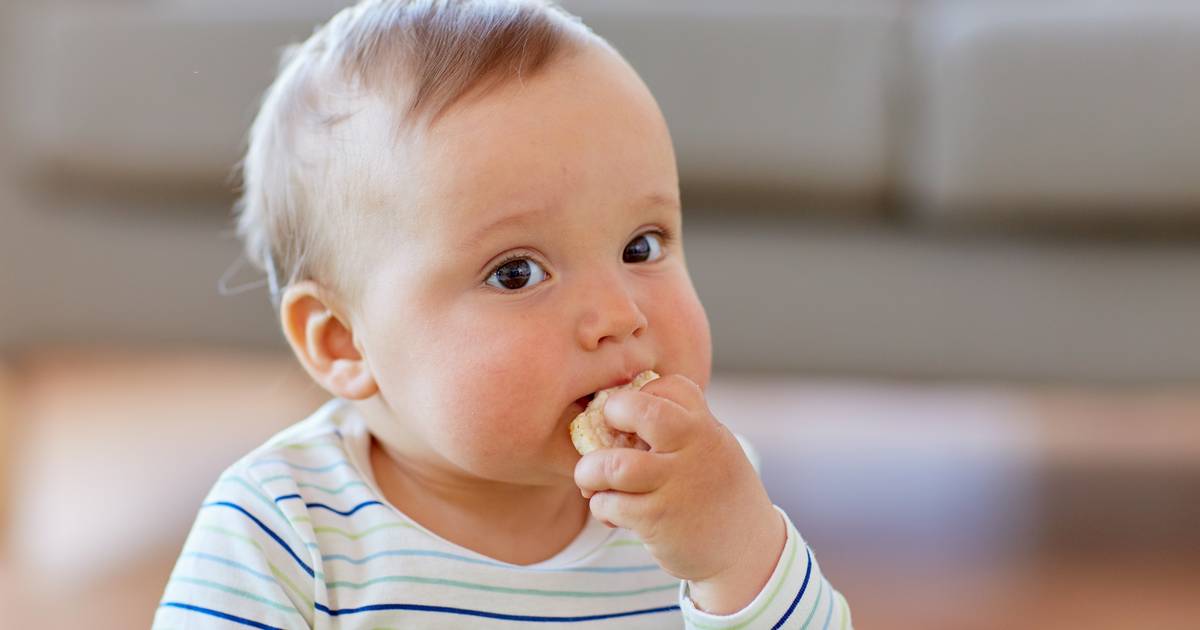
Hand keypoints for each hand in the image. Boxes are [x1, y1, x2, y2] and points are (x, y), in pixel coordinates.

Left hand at [573, 374, 784, 613]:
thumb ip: (680, 431)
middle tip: (603, 432)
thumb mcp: (714, 451)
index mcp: (706, 429)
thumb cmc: (718, 495)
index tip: (631, 415)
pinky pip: (610, 504)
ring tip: (591, 480)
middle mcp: (694, 450)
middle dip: (612, 414)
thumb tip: (621, 415)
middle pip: (641, 411)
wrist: (746, 552)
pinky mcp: (658, 520)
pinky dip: (600, 506)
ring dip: (589, 472)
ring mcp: (676, 486)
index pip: (671, 387)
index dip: (641, 394)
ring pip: (613, 465)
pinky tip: (610, 512)